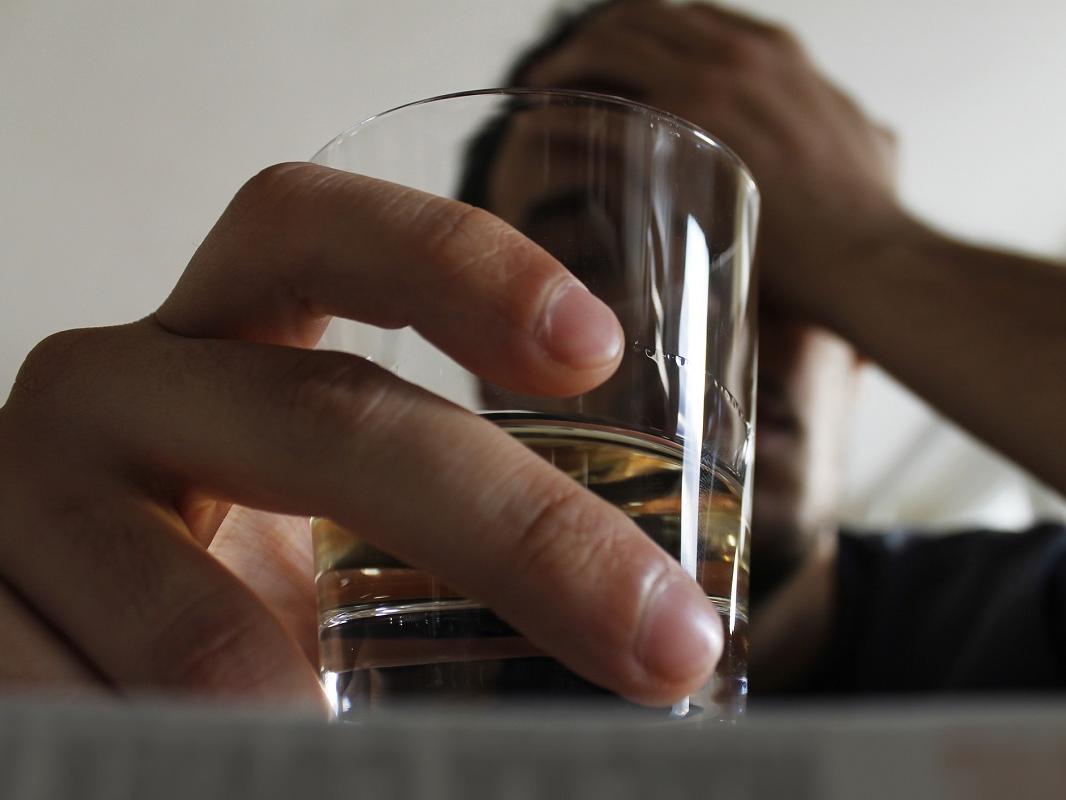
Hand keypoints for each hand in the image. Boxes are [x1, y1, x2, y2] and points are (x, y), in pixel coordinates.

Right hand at [0, 164, 721, 706]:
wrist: (57, 641)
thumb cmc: (222, 569)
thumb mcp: (325, 522)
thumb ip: (439, 540)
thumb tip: (656, 640)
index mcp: (216, 337)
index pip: (316, 229)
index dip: (457, 261)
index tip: (595, 345)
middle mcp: (115, 388)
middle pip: (327, 419)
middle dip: (521, 538)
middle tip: (658, 644)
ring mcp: (24, 504)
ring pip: (207, 633)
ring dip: (323, 719)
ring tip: (391, 776)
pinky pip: (96, 719)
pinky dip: (198, 766)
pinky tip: (266, 776)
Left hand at [525, 0, 906, 319]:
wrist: (868, 256)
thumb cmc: (870, 214)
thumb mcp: (868, 140)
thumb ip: (839, 122)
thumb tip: (864, 133)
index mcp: (774, 51)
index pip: (683, 15)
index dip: (635, 31)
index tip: (609, 58)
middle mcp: (737, 55)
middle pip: (638, 18)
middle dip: (589, 41)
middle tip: (557, 75)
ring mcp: (706, 92)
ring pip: (610, 48)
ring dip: (567, 65)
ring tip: (540, 95)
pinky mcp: (680, 143)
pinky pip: (599, 111)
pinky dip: (563, 114)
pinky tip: (542, 132)